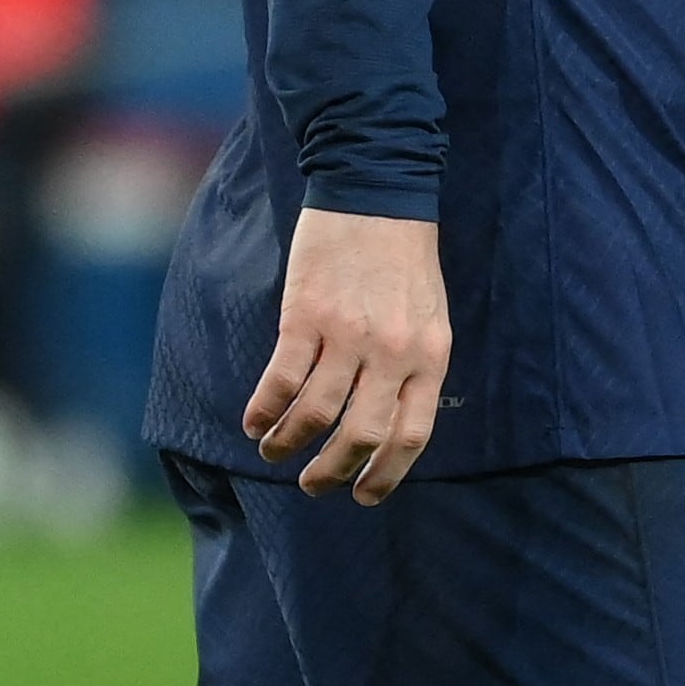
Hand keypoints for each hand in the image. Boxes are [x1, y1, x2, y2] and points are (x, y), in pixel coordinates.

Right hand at [244, 208, 451, 502]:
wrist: (375, 189)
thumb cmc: (404, 257)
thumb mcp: (429, 316)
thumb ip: (414, 367)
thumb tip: (389, 422)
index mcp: (429, 357)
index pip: (410, 435)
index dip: (385, 475)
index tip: (363, 496)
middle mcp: (391, 353)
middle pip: (361, 435)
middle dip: (331, 471)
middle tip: (312, 484)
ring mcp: (347, 335)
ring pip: (316, 414)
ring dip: (290, 443)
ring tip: (273, 452)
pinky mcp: (306, 314)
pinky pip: (282, 378)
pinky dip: (265, 408)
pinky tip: (255, 421)